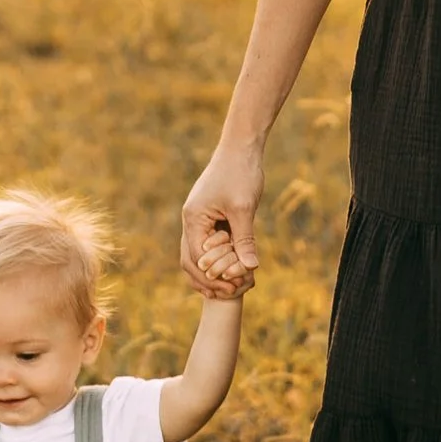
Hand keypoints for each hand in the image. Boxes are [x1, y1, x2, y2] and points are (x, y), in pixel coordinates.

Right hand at [181, 134, 263, 292]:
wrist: (241, 147)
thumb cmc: (240, 173)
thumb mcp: (243, 208)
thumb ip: (244, 239)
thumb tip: (249, 267)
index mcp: (194, 218)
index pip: (197, 258)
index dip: (213, 276)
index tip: (232, 288)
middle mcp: (191, 220)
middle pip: (191, 260)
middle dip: (207, 279)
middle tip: (228, 293)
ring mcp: (199, 218)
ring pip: (198, 253)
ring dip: (212, 270)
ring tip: (230, 285)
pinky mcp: (210, 215)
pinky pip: (208, 243)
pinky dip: (218, 257)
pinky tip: (233, 266)